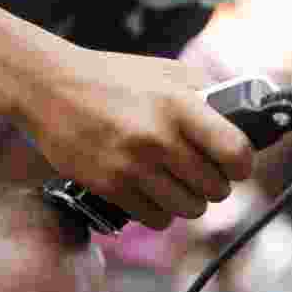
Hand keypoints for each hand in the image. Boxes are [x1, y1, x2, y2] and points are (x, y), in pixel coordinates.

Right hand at [21, 51, 251, 229]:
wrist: (50, 88)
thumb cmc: (111, 78)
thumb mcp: (166, 72)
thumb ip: (205, 96)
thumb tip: (241, 124)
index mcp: (179, 105)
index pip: (235, 152)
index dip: (242, 165)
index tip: (236, 165)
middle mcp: (158, 139)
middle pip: (215, 189)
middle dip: (214, 185)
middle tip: (202, 175)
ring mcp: (132, 166)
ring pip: (188, 210)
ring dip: (188, 201)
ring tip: (177, 185)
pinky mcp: (109, 186)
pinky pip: (155, 219)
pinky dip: (159, 212)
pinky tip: (151, 193)